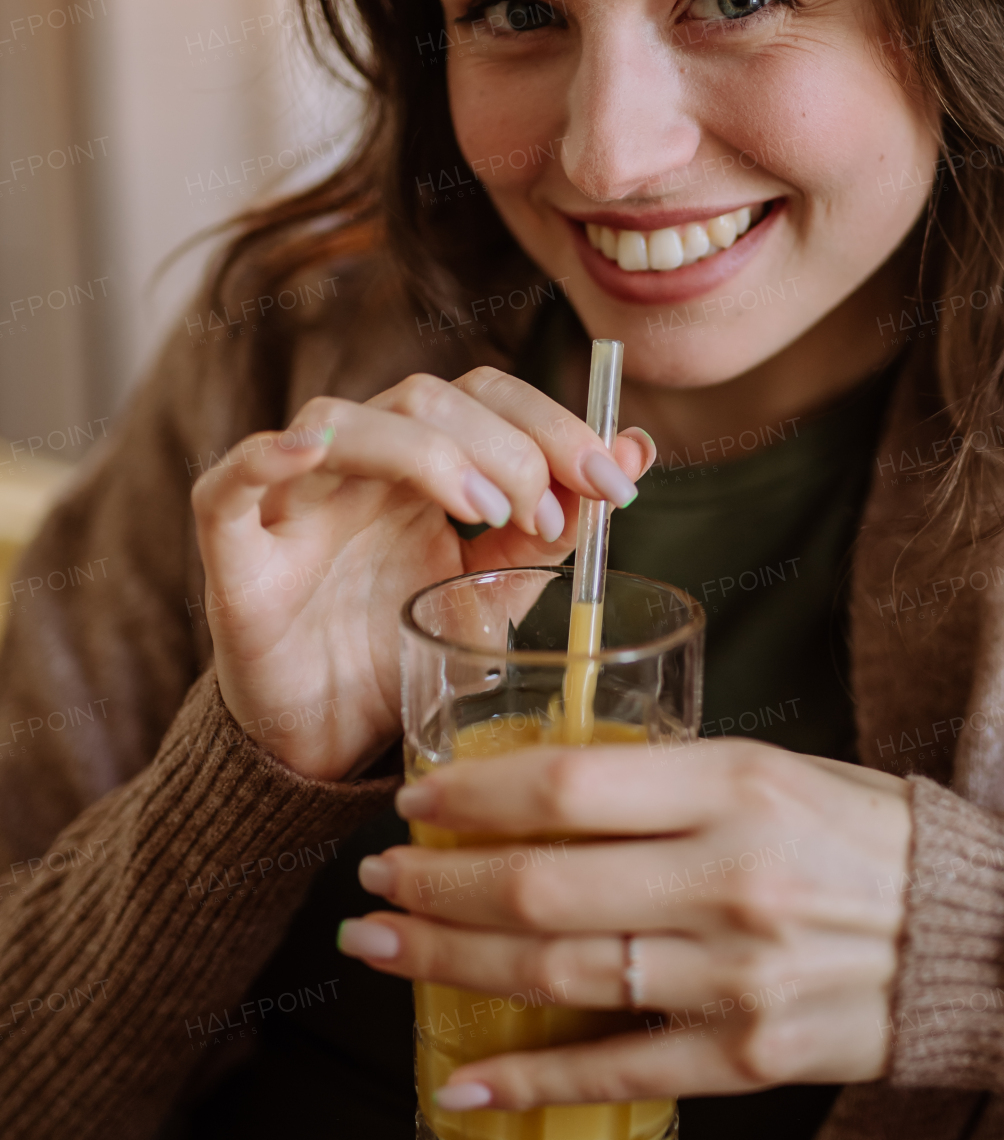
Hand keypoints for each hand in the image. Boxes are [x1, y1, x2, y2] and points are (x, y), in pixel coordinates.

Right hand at [191, 368, 653, 780]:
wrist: (329, 744)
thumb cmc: (405, 653)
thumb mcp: (500, 593)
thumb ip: (560, 525)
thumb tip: (637, 447)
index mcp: (425, 464)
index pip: (487, 395)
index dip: (554, 422)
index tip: (614, 482)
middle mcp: (360, 466)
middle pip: (425, 397)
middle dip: (507, 443)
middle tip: (545, 515)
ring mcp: (293, 502)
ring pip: (342, 419)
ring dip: (424, 450)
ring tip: (482, 510)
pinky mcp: (236, 554)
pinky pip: (229, 482)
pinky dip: (266, 454)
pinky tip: (309, 451)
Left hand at [340, 741, 912, 1104]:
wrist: (978, 935)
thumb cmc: (864, 834)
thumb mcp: (774, 769)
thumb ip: (666, 780)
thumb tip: (542, 793)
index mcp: (736, 787)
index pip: (570, 787)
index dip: (473, 796)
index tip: (413, 800)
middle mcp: (729, 879)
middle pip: (541, 887)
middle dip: (435, 886)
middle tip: (373, 883)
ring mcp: (737, 974)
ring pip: (559, 975)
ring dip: (451, 965)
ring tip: (383, 951)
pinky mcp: (749, 1054)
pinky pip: (617, 1069)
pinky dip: (532, 1078)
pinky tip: (464, 1075)